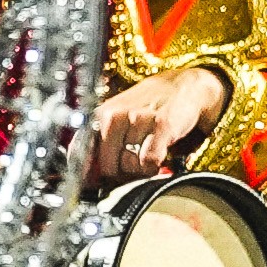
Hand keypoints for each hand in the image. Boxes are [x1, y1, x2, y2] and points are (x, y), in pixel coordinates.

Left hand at [89, 69, 229, 188]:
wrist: (182, 86)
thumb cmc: (147, 106)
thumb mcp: (118, 117)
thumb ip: (101, 142)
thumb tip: (89, 177)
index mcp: (100, 114)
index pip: (83, 154)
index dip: (93, 174)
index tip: (101, 180)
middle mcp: (115, 115)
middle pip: (108, 167)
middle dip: (119, 175)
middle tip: (131, 169)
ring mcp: (138, 119)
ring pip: (129, 166)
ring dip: (139, 171)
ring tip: (145, 159)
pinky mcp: (161, 125)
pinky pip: (149, 161)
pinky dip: (153, 167)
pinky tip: (157, 159)